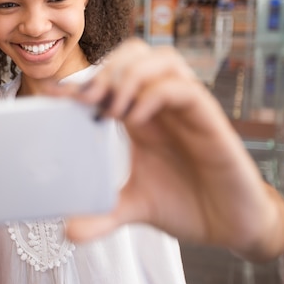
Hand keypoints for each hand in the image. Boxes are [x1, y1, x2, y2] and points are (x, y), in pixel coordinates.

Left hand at [51, 38, 283, 261]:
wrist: (231, 226)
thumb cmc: (186, 205)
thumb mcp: (134, 206)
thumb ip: (102, 214)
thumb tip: (68, 231)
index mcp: (141, 116)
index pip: (110, 79)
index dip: (80, 81)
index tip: (52, 95)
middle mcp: (162, 105)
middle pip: (137, 53)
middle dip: (108, 67)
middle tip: (87, 99)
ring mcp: (187, 110)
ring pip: (162, 58)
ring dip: (130, 74)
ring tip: (110, 108)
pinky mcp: (211, 121)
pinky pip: (184, 89)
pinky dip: (154, 95)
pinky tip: (135, 119)